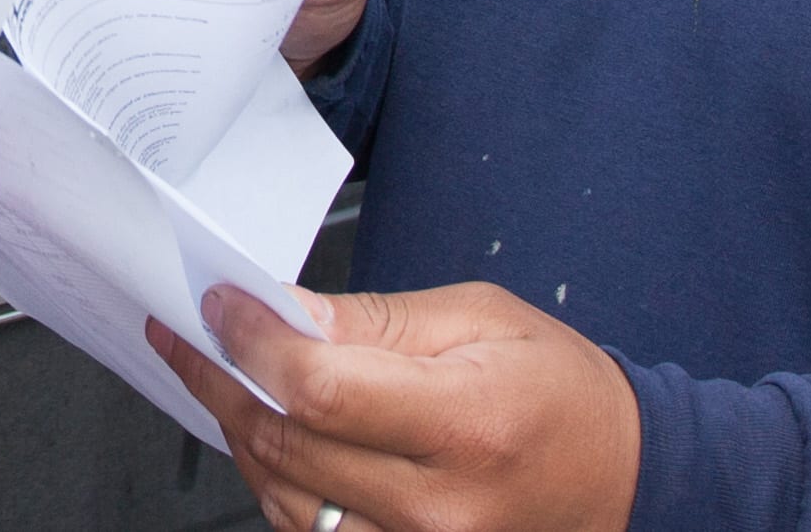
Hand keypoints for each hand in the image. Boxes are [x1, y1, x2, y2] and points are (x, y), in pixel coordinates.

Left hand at [155, 282, 639, 531]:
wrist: (619, 476)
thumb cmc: (558, 390)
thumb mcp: (478, 318)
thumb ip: (372, 321)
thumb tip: (281, 311)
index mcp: (466, 425)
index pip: (319, 392)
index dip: (250, 344)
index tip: (218, 304)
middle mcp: (440, 507)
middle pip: (287, 447)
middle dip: (221, 380)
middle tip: (190, 334)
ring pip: (283, 498)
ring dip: (239, 432)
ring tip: (221, 375)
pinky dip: (275, 482)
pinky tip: (267, 435)